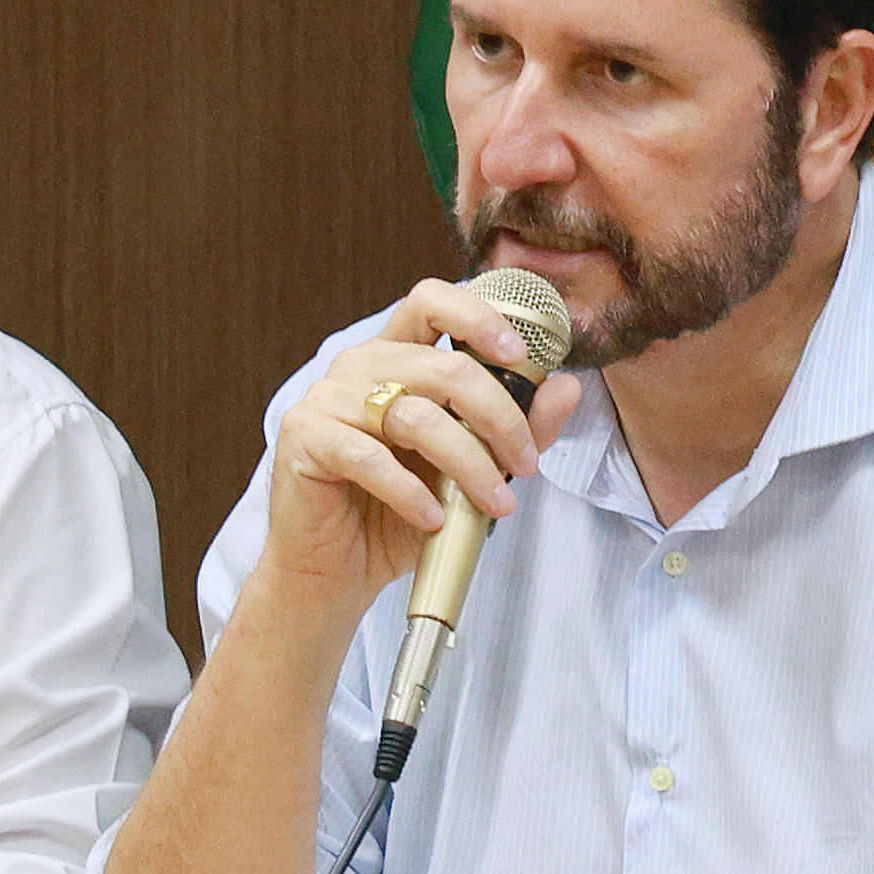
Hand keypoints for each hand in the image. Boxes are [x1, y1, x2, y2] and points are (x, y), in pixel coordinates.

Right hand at [249, 283, 581, 616]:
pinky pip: (371, 459)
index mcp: (394, 356)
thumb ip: (516, 428)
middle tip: (525, 463)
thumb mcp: (468, 471)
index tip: (520, 355)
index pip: (432, 302)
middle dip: (499, 417)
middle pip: (443, 367)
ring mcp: (327, 400)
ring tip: (495, 503)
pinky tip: (433, 519)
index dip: (479, 318)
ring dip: (469, 464)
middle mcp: (358, 366)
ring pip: (416, 417)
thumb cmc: (395, 515)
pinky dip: (412, 493)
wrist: (333, 571)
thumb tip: (567, 388)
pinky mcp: (305, 441)